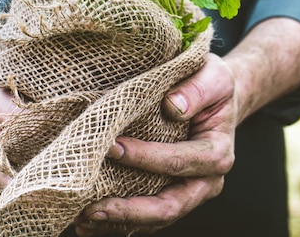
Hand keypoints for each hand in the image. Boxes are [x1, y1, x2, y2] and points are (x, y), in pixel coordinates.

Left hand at [74, 53, 236, 235]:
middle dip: (128, 210)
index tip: (111, 147)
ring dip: (117, 222)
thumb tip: (171, 106)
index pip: (179, 161)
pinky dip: (117, 222)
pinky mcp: (169, 196)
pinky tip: (87, 224)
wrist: (216, 101)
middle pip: (168, 207)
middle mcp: (205, 183)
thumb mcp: (212, 77)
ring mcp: (187, 194)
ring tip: (82, 220)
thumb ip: (196, 90)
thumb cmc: (211, 86)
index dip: (145, 158)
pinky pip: (144, 218)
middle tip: (91, 207)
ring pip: (153, 219)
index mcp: (217, 153)